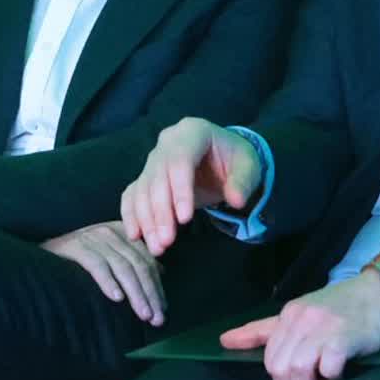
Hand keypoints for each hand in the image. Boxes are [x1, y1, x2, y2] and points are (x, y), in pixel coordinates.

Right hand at [42, 221, 164, 326]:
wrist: (40, 255)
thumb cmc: (77, 259)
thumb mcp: (109, 253)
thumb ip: (133, 259)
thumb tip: (162, 271)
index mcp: (122, 232)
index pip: (147, 260)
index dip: (157, 286)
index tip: (162, 309)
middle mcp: (110, 232)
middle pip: (139, 264)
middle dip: (151, 293)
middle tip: (157, 318)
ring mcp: (93, 238)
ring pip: (123, 267)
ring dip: (136, 294)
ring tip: (144, 314)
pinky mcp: (76, 247)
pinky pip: (97, 265)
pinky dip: (108, 282)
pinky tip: (117, 298)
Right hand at [122, 117, 262, 255]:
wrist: (221, 158)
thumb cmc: (234, 159)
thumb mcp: (248, 166)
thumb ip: (243, 182)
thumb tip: (236, 200)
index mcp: (193, 131)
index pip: (180, 160)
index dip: (180, 190)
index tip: (185, 219)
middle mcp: (167, 142)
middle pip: (157, 177)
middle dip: (160, 212)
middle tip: (167, 241)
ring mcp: (154, 159)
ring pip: (142, 188)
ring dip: (146, 219)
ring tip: (157, 247)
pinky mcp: (146, 176)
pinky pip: (132, 194)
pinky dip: (131, 215)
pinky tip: (135, 235)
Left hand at [219, 270, 379, 379]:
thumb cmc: (347, 307)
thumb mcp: (303, 313)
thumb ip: (266, 329)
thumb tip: (224, 340)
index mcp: (289, 314)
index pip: (268, 358)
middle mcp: (302, 319)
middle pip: (279, 369)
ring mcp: (323, 326)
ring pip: (297, 371)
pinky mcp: (345, 336)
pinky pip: (326, 369)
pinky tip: (342, 374)